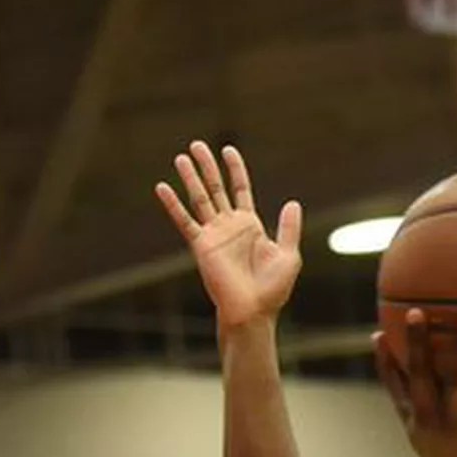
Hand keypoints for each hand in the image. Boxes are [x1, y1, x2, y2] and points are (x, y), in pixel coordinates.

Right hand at [154, 142, 302, 330]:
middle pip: (216, 188)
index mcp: (250, 226)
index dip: (235, 170)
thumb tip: (293, 203)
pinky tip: (162, 187)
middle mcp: (229, 227)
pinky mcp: (201, 246)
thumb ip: (288, 229)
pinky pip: (185, 221)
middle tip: (197, 145)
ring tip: (181, 157)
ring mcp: (214, 235)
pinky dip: (173, 205)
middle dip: (208, 167)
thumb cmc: (272, 289)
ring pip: (200, 199)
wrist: (253, 311)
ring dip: (190, 178)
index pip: (240, 189)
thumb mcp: (288, 255)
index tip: (229, 150)